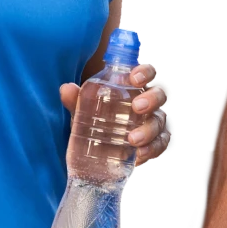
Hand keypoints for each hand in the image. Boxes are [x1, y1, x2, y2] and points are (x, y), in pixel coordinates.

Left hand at [59, 63, 173, 168]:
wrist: (101, 148)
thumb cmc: (97, 120)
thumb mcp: (84, 111)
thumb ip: (76, 100)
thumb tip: (66, 89)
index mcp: (134, 87)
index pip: (147, 72)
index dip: (145, 71)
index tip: (135, 78)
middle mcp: (148, 102)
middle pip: (160, 95)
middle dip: (151, 99)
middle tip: (137, 107)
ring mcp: (154, 122)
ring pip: (160, 121)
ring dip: (149, 129)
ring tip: (133, 139)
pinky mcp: (155, 143)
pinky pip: (160, 144)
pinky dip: (152, 150)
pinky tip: (138, 156)